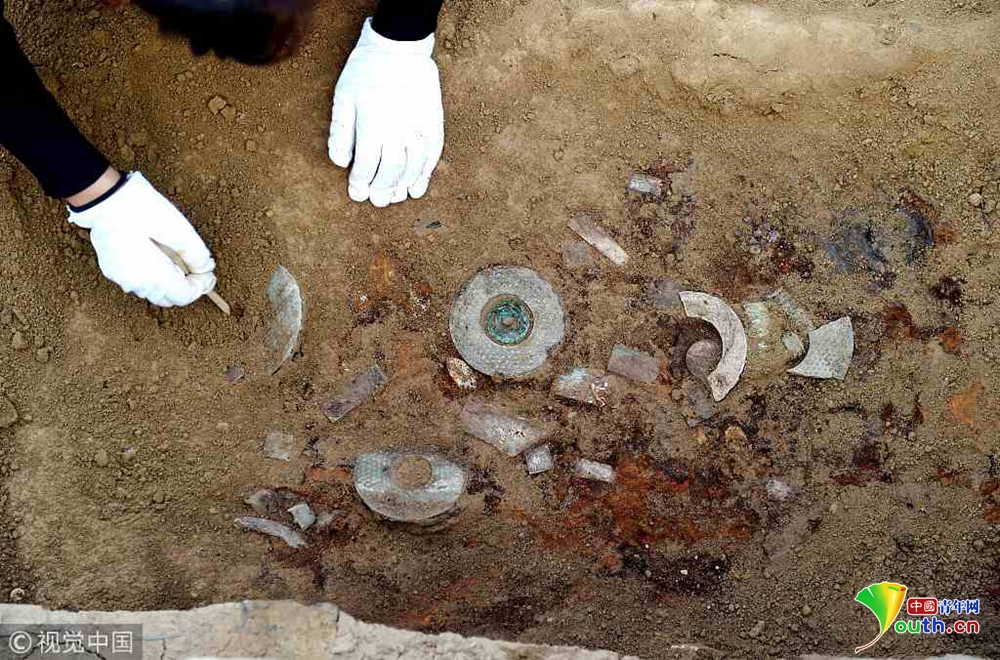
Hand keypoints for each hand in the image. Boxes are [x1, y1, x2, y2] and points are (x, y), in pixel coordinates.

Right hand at [68, 173, 216, 306]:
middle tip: (199, 268)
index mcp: (152, 275)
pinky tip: (158, 257)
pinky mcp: (111, 269)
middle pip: (169, 297)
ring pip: (154, 291)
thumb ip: (196, 252)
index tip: (209, 273)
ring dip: (170, 282)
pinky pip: (139, 282)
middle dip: (187, 286)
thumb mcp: (177, 227)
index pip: (184, 296)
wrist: (102, 196)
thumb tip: (206, 268)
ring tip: (178, 260)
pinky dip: (154, 277)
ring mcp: (120, 277)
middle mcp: (134, 283)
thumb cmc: (139, 208)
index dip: (201, 286)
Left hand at [328, 17, 443, 207]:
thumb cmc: (366, 71)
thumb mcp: (343, 97)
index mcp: (371, 126)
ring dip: (403, 186)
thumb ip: (341, 132)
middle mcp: (397, 131)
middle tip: (377, 201)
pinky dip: (425, 173)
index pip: (365, 166)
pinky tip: (418, 185)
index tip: (357, 194)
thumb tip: (340, 162)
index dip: (360, 184)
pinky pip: (431, 155)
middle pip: (390, 171)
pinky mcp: (433, 123)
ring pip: (412, 167)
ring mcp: (418, 128)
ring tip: (396, 197)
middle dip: (382, 190)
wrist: (400, 46)